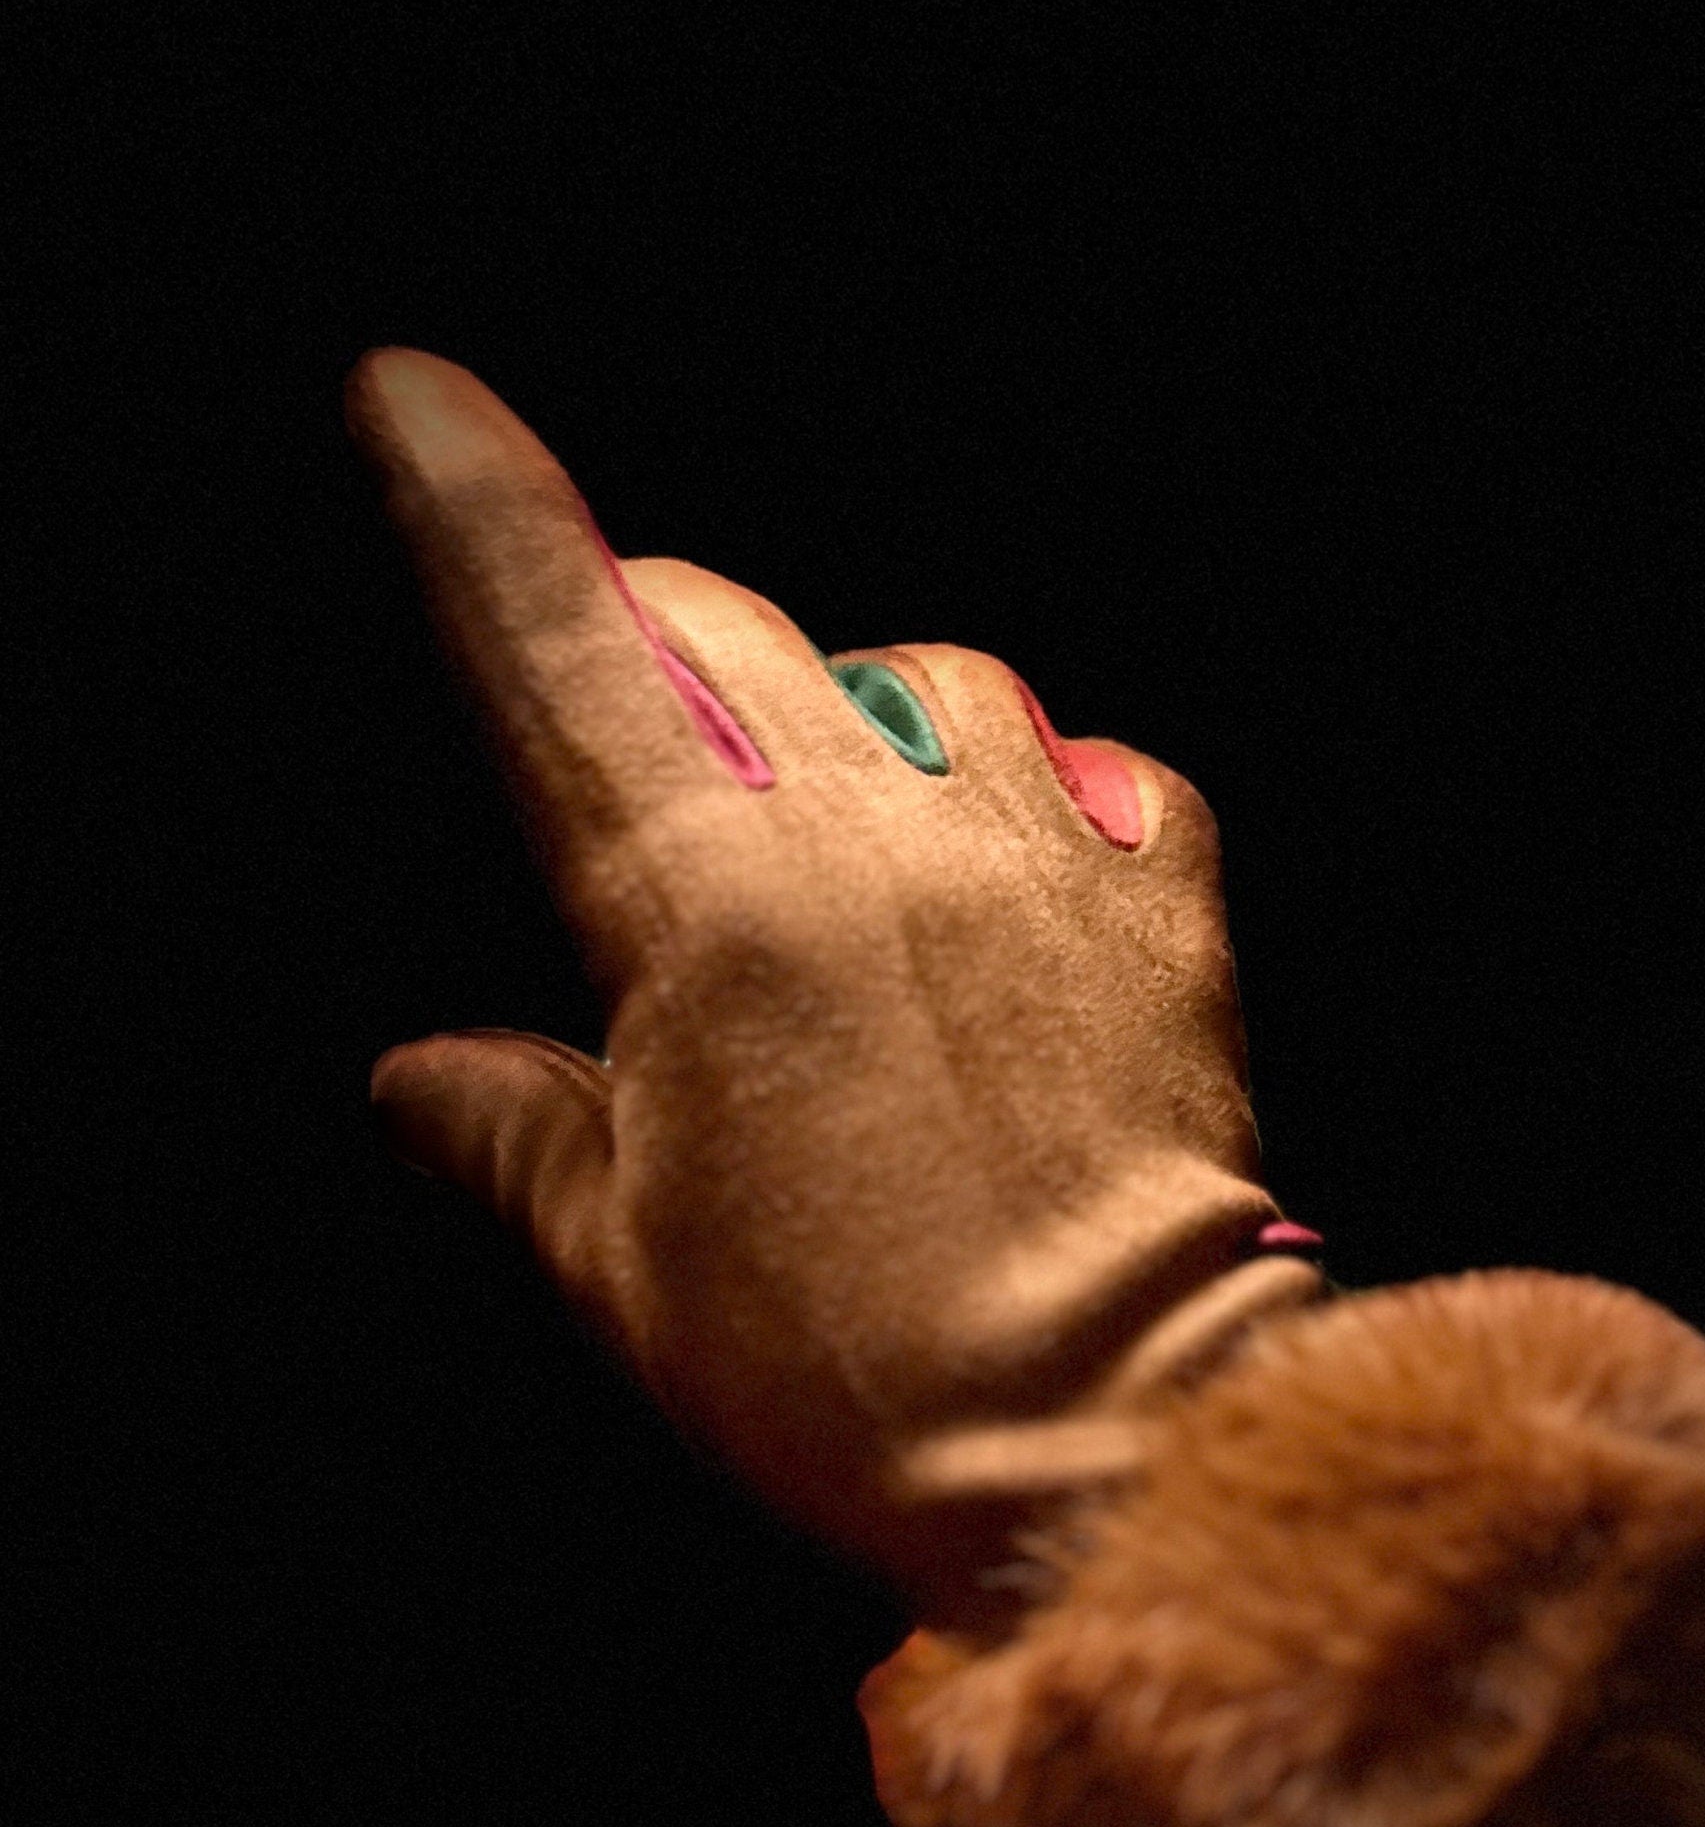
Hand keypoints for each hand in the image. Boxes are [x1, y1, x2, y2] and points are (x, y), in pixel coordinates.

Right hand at [351, 351, 1321, 1625]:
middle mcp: (871, 830)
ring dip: (867, 721)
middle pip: (730, 631)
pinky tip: (1028, 876)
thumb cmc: (851, 1367)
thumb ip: (517, 1135)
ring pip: (929, 674)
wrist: (1104, 1430)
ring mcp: (1033, 848)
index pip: (557, 644)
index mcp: (703, 901)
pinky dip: (1056, 795)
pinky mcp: (1166, 901)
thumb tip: (419, 1079)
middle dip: (664, 650)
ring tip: (861, 846)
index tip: (415, 396)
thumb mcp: (629, 1264)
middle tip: (653, 754)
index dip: (475, 504)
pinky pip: (1111, 769)